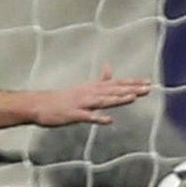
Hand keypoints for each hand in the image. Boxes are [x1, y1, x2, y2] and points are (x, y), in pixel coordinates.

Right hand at [27, 66, 151, 127]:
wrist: (38, 105)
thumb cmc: (62, 98)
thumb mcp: (83, 87)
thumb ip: (100, 79)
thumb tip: (109, 66)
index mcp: (91, 87)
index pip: (115, 83)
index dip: (131, 82)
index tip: (147, 82)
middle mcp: (88, 93)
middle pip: (112, 90)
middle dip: (130, 89)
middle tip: (147, 89)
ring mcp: (81, 103)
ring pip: (101, 100)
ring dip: (117, 99)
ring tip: (132, 98)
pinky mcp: (73, 114)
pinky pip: (87, 116)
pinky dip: (97, 117)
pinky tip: (108, 120)